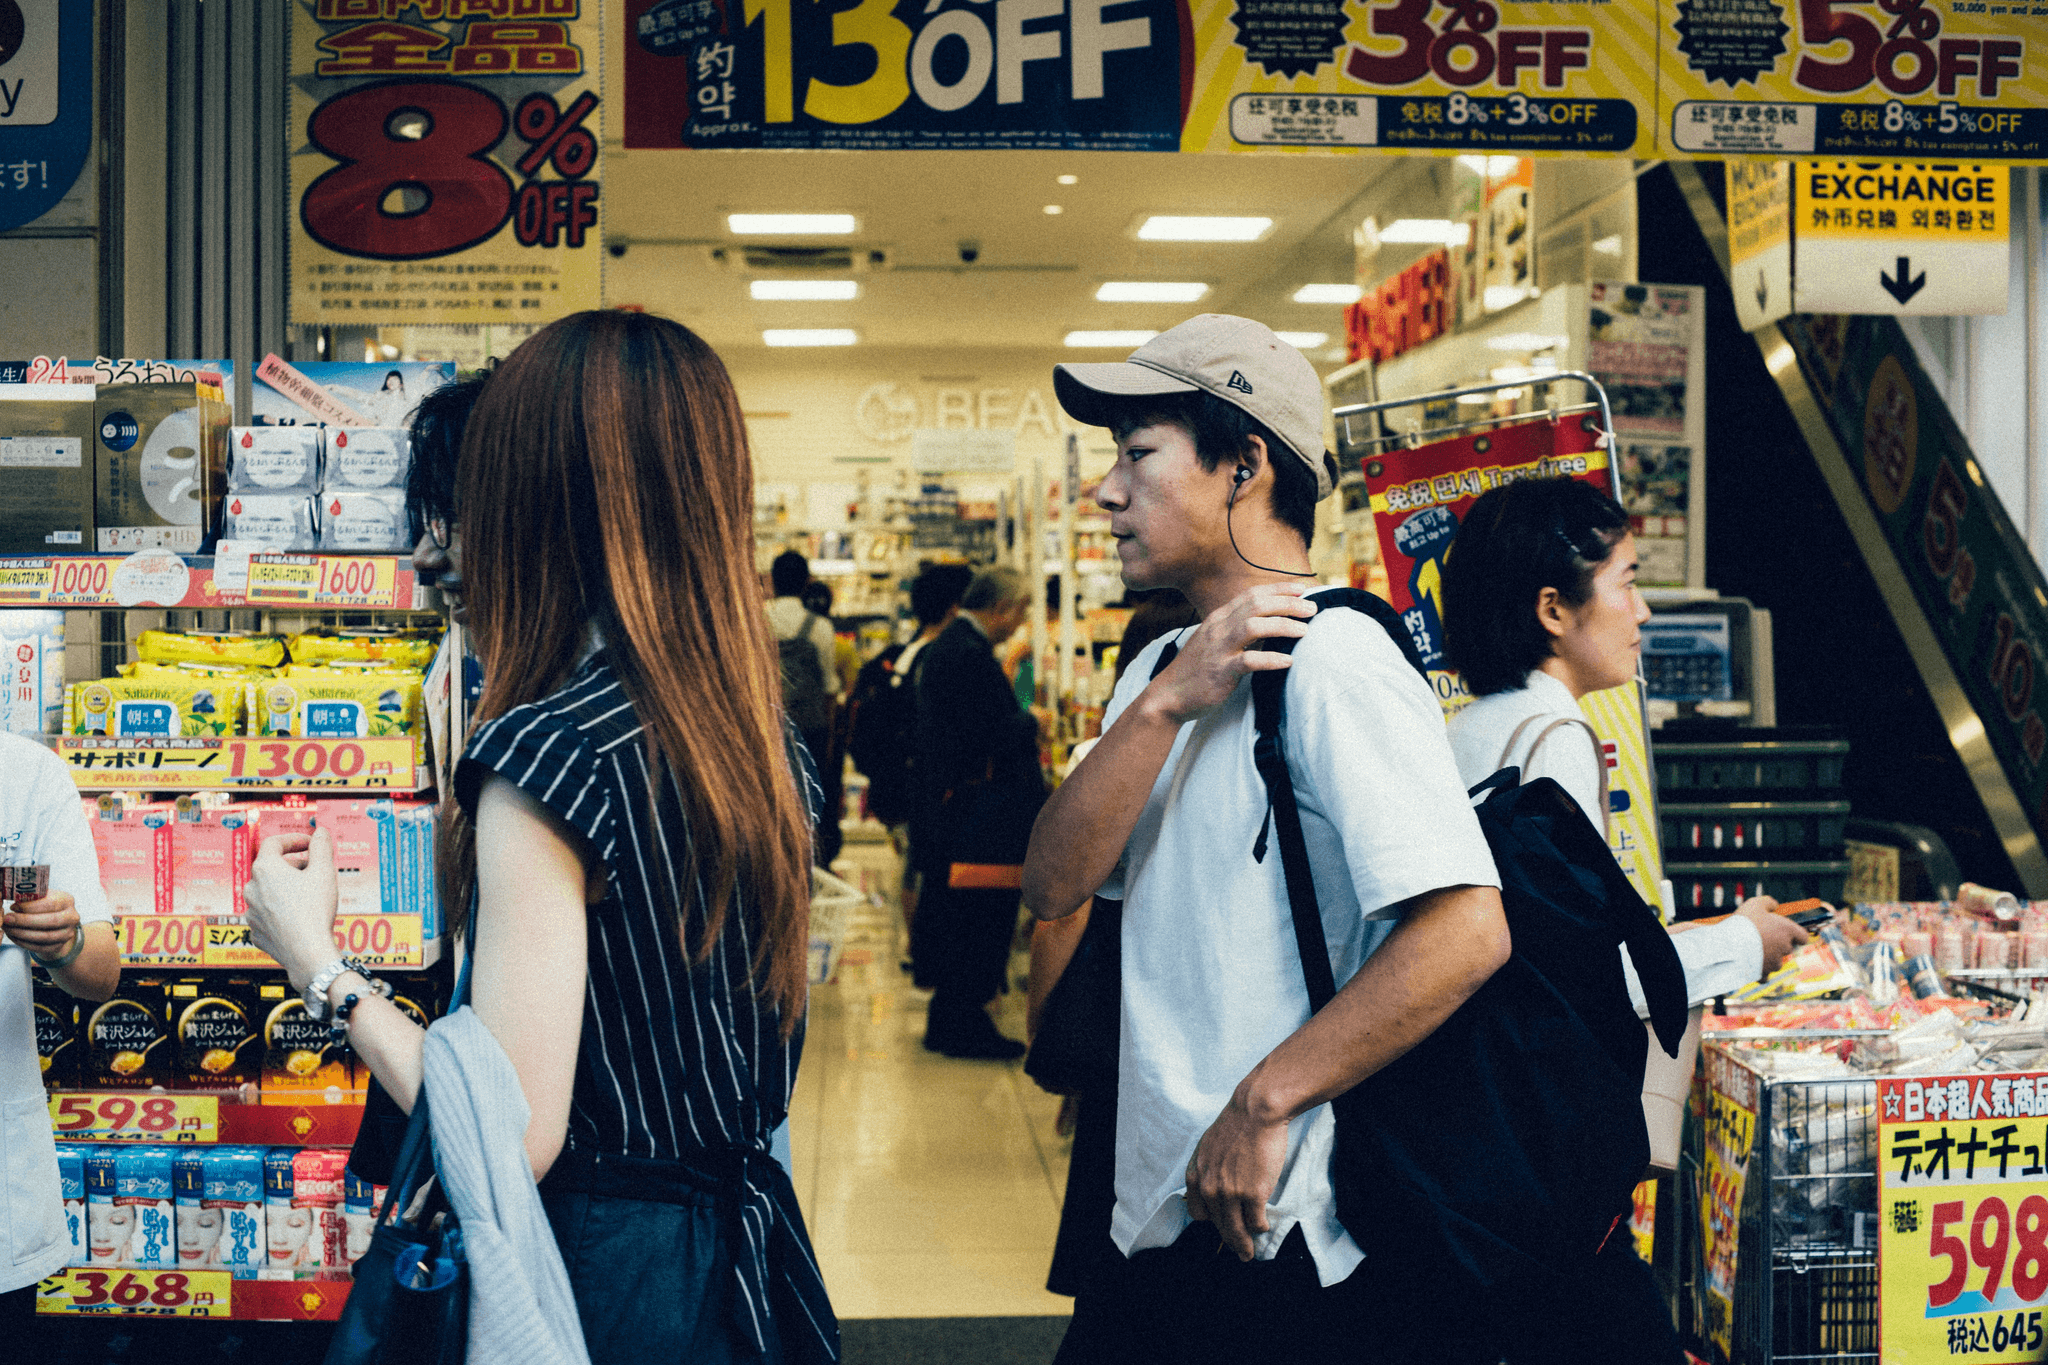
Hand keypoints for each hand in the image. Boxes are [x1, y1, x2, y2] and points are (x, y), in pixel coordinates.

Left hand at [4, 889, 81, 960]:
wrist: (56, 923)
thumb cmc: (44, 906)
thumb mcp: (41, 897)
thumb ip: (31, 898)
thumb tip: (15, 903)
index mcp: (67, 900)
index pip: (51, 904)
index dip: (31, 906)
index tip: (13, 907)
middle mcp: (72, 917)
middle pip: (50, 921)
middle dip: (25, 921)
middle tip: (7, 919)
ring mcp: (67, 933)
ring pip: (45, 936)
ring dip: (22, 933)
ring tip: (7, 928)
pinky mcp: (59, 946)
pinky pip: (40, 947)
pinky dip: (23, 942)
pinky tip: (13, 936)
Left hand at [243, 831, 341, 991]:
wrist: (307, 953)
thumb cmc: (314, 910)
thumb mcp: (324, 871)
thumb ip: (322, 846)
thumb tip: (320, 832)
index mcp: (264, 869)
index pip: (275, 843)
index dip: (295, 839)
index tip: (311, 844)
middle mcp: (251, 889)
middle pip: (272, 868)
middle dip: (294, 865)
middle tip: (316, 871)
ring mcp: (251, 912)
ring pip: (269, 892)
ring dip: (287, 889)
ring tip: (310, 895)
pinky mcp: (256, 932)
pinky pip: (269, 914)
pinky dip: (282, 910)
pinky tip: (300, 917)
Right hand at [1143, 585, 1317, 725]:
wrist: (1169, 694)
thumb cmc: (1198, 669)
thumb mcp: (1216, 641)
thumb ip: (1239, 630)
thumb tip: (1272, 624)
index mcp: (1219, 618)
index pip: (1251, 595)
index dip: (1279, 589)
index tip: (1302, 589)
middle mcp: (1218, 628)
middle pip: (1257, 605)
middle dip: (1288, 604)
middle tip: (1312, 609)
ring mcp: (1218, 649)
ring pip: (1254, 626)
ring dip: (1283, 625)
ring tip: (1305, 631)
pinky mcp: (1220, 672)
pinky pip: (1248, 661)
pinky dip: (1271, 659)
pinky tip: (1288, 661)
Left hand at [1182, 1091, 1289, 1261]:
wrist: (1255, 1111)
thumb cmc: (1235, 1125)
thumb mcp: (1207, 1147)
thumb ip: (1207, 1169)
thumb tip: (1213, 1187)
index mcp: (1196, 1176)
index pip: (1198, 1213)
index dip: (1210, 1221)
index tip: (1220, 1225)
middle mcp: (1210, 1188)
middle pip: (1218, 1225)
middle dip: (1229, 1240)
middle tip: (1238, 1251)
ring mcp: (1231, 1193)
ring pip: (1236, 1229)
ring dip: (1244, 1245)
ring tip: (1249, 1253)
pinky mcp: (1253, 1194)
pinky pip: (1256, 1221)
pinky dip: (1260, 1227)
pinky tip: (1263, 1226)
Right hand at [1735, 895, 1810, 974]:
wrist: (1729, 945)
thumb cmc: (1744, 922)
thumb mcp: (1755, 903)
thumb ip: (1768, 902)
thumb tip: (1774, 905)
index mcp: (1787, 930)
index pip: (1803, 937)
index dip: (1796, 935)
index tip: (1785, 932)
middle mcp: (1785, 948)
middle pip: (1787, 948)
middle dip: (1777, 945)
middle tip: (1760, 937)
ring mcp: (1775, 962)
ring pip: (1776, 962)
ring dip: (1768, 958)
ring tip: (1751, 951)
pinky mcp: (1764, 973)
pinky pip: (1765, 976)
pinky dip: (1760, 972)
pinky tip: (1751, 966)